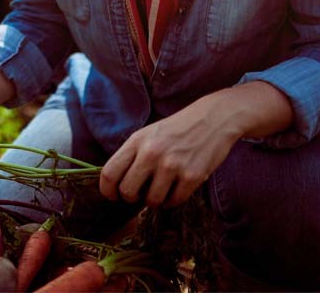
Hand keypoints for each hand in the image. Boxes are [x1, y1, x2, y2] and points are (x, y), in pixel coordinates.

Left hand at [99, 96, 239, 207]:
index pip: (109, 173)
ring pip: (152, 200)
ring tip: (159, 191)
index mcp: (136, 142)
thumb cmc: (176, 129)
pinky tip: (174, 191)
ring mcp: (172, 165)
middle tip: (139, 194)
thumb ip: (132, 155)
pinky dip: (172, 201)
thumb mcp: (147, 135)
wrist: (213, 119)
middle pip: (127, 191)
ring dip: (154, 201)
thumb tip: (117, 183)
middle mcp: (151, 153)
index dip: (107, 190)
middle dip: (130, 198)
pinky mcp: (192, 176)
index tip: (113, 196)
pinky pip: (174, 201)